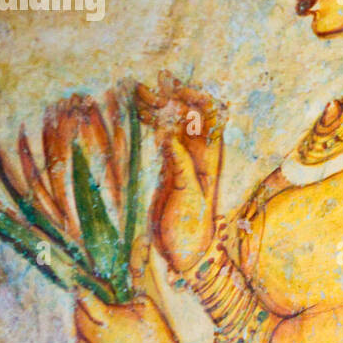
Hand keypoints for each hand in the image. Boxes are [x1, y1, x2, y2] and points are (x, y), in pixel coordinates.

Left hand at [73, 291, 189, 342]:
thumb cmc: (162, 341)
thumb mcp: (151, 311)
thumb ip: (131, 302)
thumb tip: (114, 303)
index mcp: (117, 321)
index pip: (91, 305)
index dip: (82, 296)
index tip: (78, 290)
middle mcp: (107, 341)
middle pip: (83, 326)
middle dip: (78, 315)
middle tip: (79, 309)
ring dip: (79, 338)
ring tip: (80, 331)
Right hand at [136, 72, 226, 271]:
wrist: (185, 253)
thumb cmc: (191, 230)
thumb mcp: (188, 198)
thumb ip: (181, 168)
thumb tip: (169, 137)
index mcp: (210, 155)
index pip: (210, 114)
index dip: (193, 96)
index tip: (168, 91)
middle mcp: (199, 151)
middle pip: (189, 112)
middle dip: (169, 95)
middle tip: (141, 89)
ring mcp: (183, 156)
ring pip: (172, 121)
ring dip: (156, 104)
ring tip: (132, 92)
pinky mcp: (168, 164)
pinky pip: (161, 134)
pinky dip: (149, 121)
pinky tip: (133, 111)